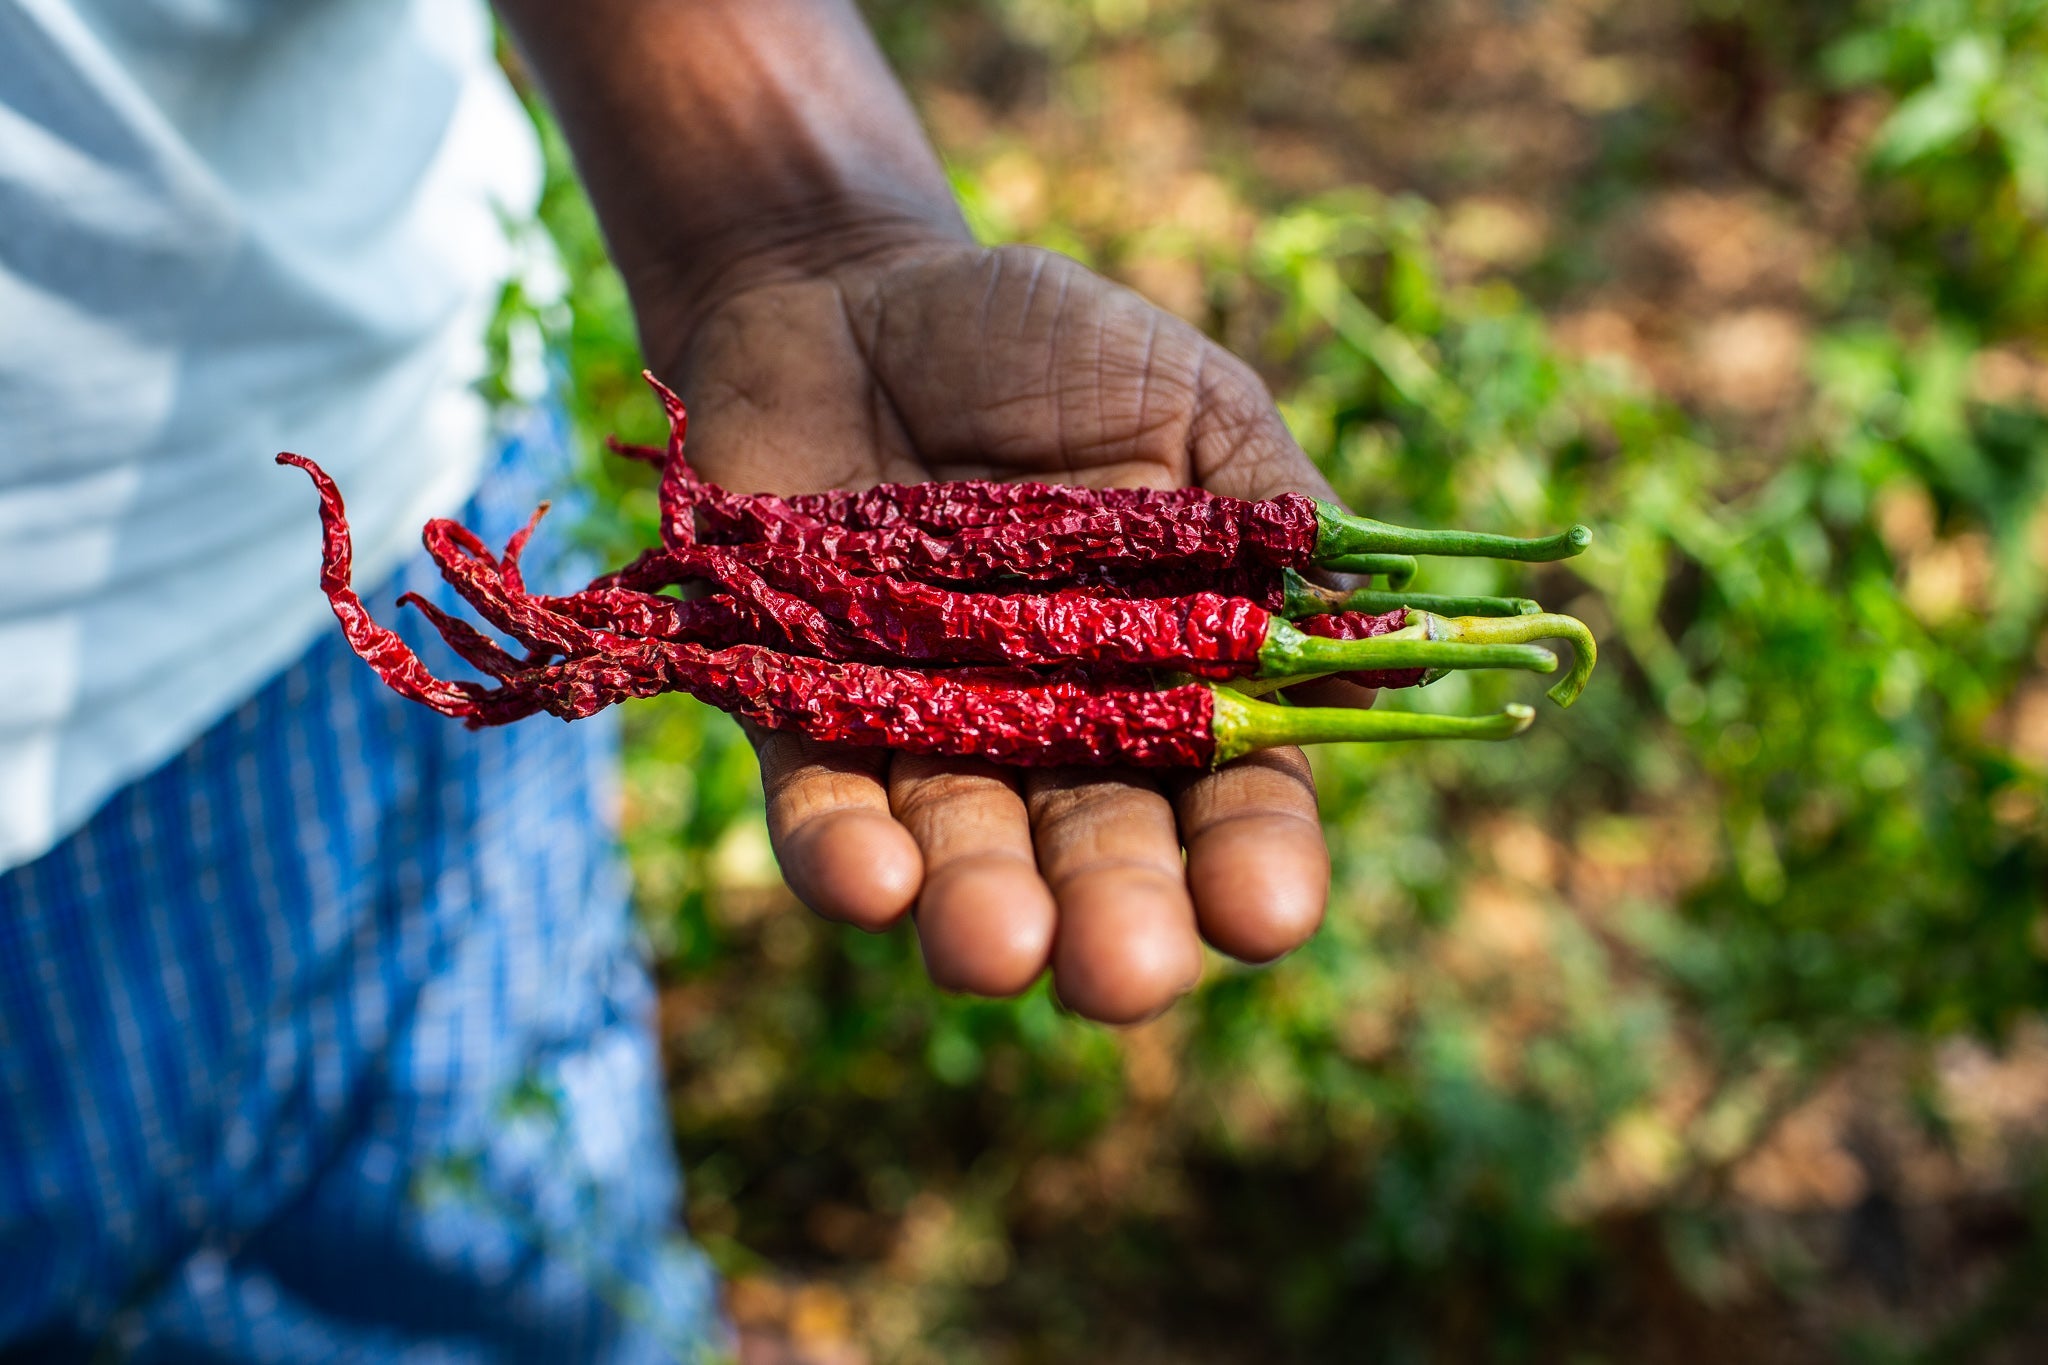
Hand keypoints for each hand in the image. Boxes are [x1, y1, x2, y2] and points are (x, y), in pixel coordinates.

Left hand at [644, 239, 1340, 1023]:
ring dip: (981, 911)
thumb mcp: (1189, 403)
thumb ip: (1274, 513)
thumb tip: (1384, 648)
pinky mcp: (796, 710)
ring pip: (964, 852)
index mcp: (1173, 668)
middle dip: (1115, 921)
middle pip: (1100, 853)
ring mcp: (925, 725)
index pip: (1232, 798)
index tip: (1263, 914)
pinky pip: (821, 804)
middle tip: (1123, 975)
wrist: (849, 289)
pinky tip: (874, 882)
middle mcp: (1058, 727)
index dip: (1253, 862)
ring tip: (999, 950)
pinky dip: (842, 853)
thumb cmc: (1042, 342)